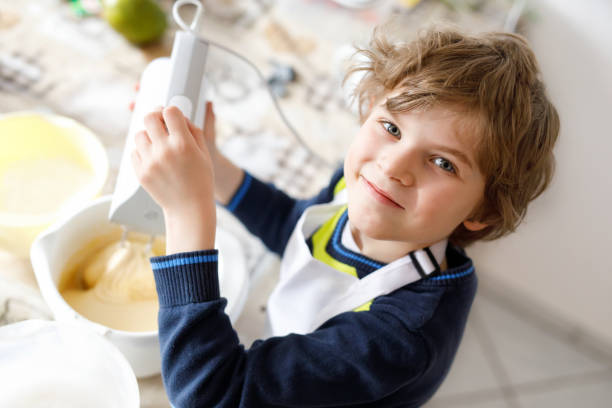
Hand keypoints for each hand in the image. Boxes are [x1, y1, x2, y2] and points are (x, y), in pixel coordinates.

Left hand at [131, 105, 215, 252]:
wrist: (189, 208)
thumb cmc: (200, 180)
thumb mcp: (204, 153)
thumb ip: (192, 130)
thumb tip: (177, 115)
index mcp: (183, 144)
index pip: (170, 111)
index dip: (171, 112)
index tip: (172, 117)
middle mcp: (165, 151)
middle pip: (149, 117)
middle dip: (156, 117)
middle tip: (160, 124)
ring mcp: (150, 162)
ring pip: (139, 134)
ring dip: (148, 135)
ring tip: (158, 145)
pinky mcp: (140, 172)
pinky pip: (134, 151)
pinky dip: (142, 151)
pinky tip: (154, 159)